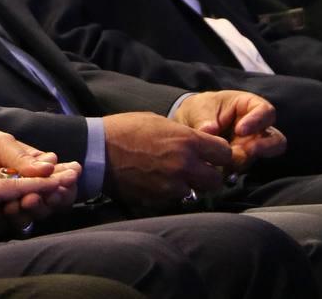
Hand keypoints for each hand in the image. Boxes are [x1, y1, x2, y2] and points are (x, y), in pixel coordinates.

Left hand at [0, 125, 76, 221]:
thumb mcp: (0, 143)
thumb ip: (22, 157)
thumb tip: (50, 165)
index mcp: (27, 171)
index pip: (54, 183)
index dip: (64, 183)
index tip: (70, 179)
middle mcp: (18, 191)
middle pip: (44, 204)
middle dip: (50, 199)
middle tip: (50, 193)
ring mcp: (3, 204)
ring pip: (26, 216)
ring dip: (32, 209)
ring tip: (30, 198)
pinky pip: (3, 223)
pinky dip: (9, 216)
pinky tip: (10, 207)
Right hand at [103, 112, 233, 207]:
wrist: (96, 150)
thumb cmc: (125, 129)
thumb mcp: (158, 122)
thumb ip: (184, 136)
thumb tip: (200, 147)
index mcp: (187, 141)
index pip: (225, 153)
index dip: (219, 154)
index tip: (212, 154)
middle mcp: (184, 165)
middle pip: (216, 179)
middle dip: (209, 174)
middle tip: (197, 169)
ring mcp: (172, 185)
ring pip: (196, 191)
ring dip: (189, 184)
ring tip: (172, 174)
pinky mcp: (159, 199)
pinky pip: (174, 198)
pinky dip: (170, 192)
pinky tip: (156, 180)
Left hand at [174, 91, 285, 170]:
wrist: (191, 122)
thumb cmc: (201, 109)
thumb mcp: (200, 108)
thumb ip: (205, 119)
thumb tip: (209, 131)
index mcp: (250, 106)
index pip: (266, 111)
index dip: (258, 121)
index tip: (240, 130)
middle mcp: (257, 128)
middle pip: (276, 140)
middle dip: (262, 147)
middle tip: (243, 150)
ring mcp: (253, 145)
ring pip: (262, 157)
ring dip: (246, 159)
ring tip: (227, 159)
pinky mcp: (243, 159)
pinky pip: (245, 167)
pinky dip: (234, 170)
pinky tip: (221, 169)